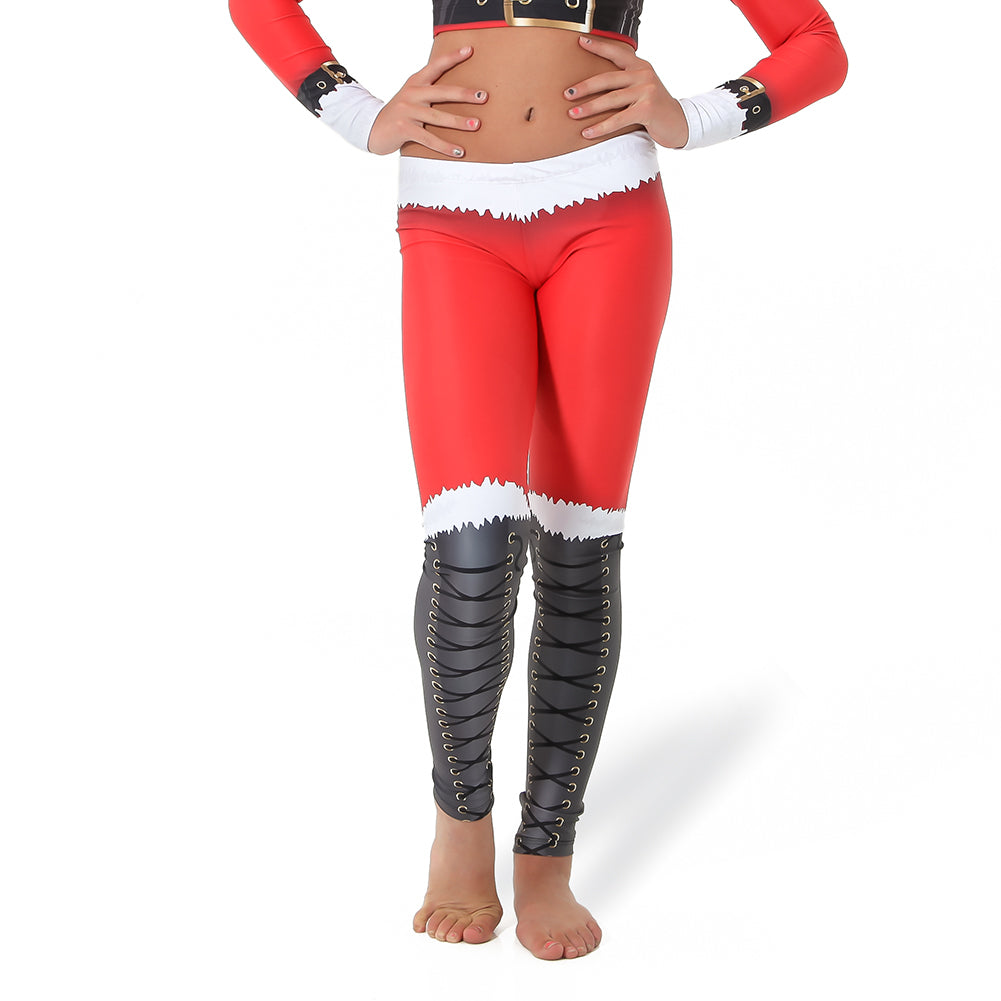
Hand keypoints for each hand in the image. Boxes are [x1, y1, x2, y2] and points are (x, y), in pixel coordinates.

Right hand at [367, 45, 486, 156]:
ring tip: (477, 125)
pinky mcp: (404, 129)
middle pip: (442, 92)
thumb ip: (429, 92)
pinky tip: (459, 152)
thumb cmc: (400, 114)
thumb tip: (459, 94)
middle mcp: (412, 93)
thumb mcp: (412, 97)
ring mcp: (407, 111)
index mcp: (416, 82)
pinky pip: (429, 139)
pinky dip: (445, 146)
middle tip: (483, 96)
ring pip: (437, 117)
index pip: (436, 66)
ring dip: (459, 122)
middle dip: (464, 94)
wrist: (372, 129)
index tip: (470, 50)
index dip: (452, 57)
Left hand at [564, 36, 688, 148]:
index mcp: (640, 66)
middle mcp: (643, 75)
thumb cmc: (654, 107)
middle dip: (585, 86)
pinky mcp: (647, 109)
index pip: (617, 52)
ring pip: (611, 99)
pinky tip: (587, 132)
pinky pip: (618, 119)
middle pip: (608, 78)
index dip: (598, 46)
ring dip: (589, 108)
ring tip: (572, 114)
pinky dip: (601, 127)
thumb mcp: (641, 89)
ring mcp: (646, 91)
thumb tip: (594, 87)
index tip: (580, 42)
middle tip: (567, 94)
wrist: (678, 123)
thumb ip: (625, 83)